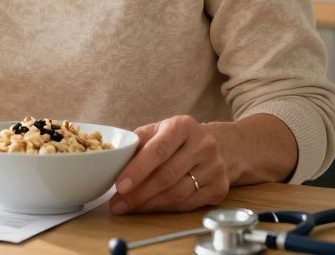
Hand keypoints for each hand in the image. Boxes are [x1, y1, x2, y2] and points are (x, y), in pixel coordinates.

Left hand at [108, 115, 229, 213]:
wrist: (218, 146)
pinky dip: (165, 208)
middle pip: (166, 176)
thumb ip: (138, 143)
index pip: (158, 150)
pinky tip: (150, 207)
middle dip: (138, 193)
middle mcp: (203, 145)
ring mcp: (214, 167)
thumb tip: (114, 162)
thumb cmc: (178, 139)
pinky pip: (188, 204)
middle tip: (118, 203)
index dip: (137, 170)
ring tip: (129, 207)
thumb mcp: (158, 131)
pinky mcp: (220, 187)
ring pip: (177, 193)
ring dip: (149, 204)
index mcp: (183, 126)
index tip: (120, 185)